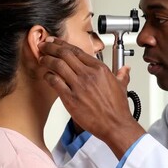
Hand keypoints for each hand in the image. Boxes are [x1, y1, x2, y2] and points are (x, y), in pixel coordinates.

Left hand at [38, 38, 145, 158]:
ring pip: (58, 65)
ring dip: (47, 60)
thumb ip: (122, 75)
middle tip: (43, 46)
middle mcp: (89, 74)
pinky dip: (48, 76)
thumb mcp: (122, 86)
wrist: (115, 125)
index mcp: (100, 69)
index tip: (55, 42)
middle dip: (51, 47)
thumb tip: (125, 69)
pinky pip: (55, 82)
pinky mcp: (71, 98)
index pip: (77, 51)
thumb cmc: (117, 108)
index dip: (63, 44)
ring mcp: (79, 86)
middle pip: (65, 54)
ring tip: (42, 59)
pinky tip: (46, 76)